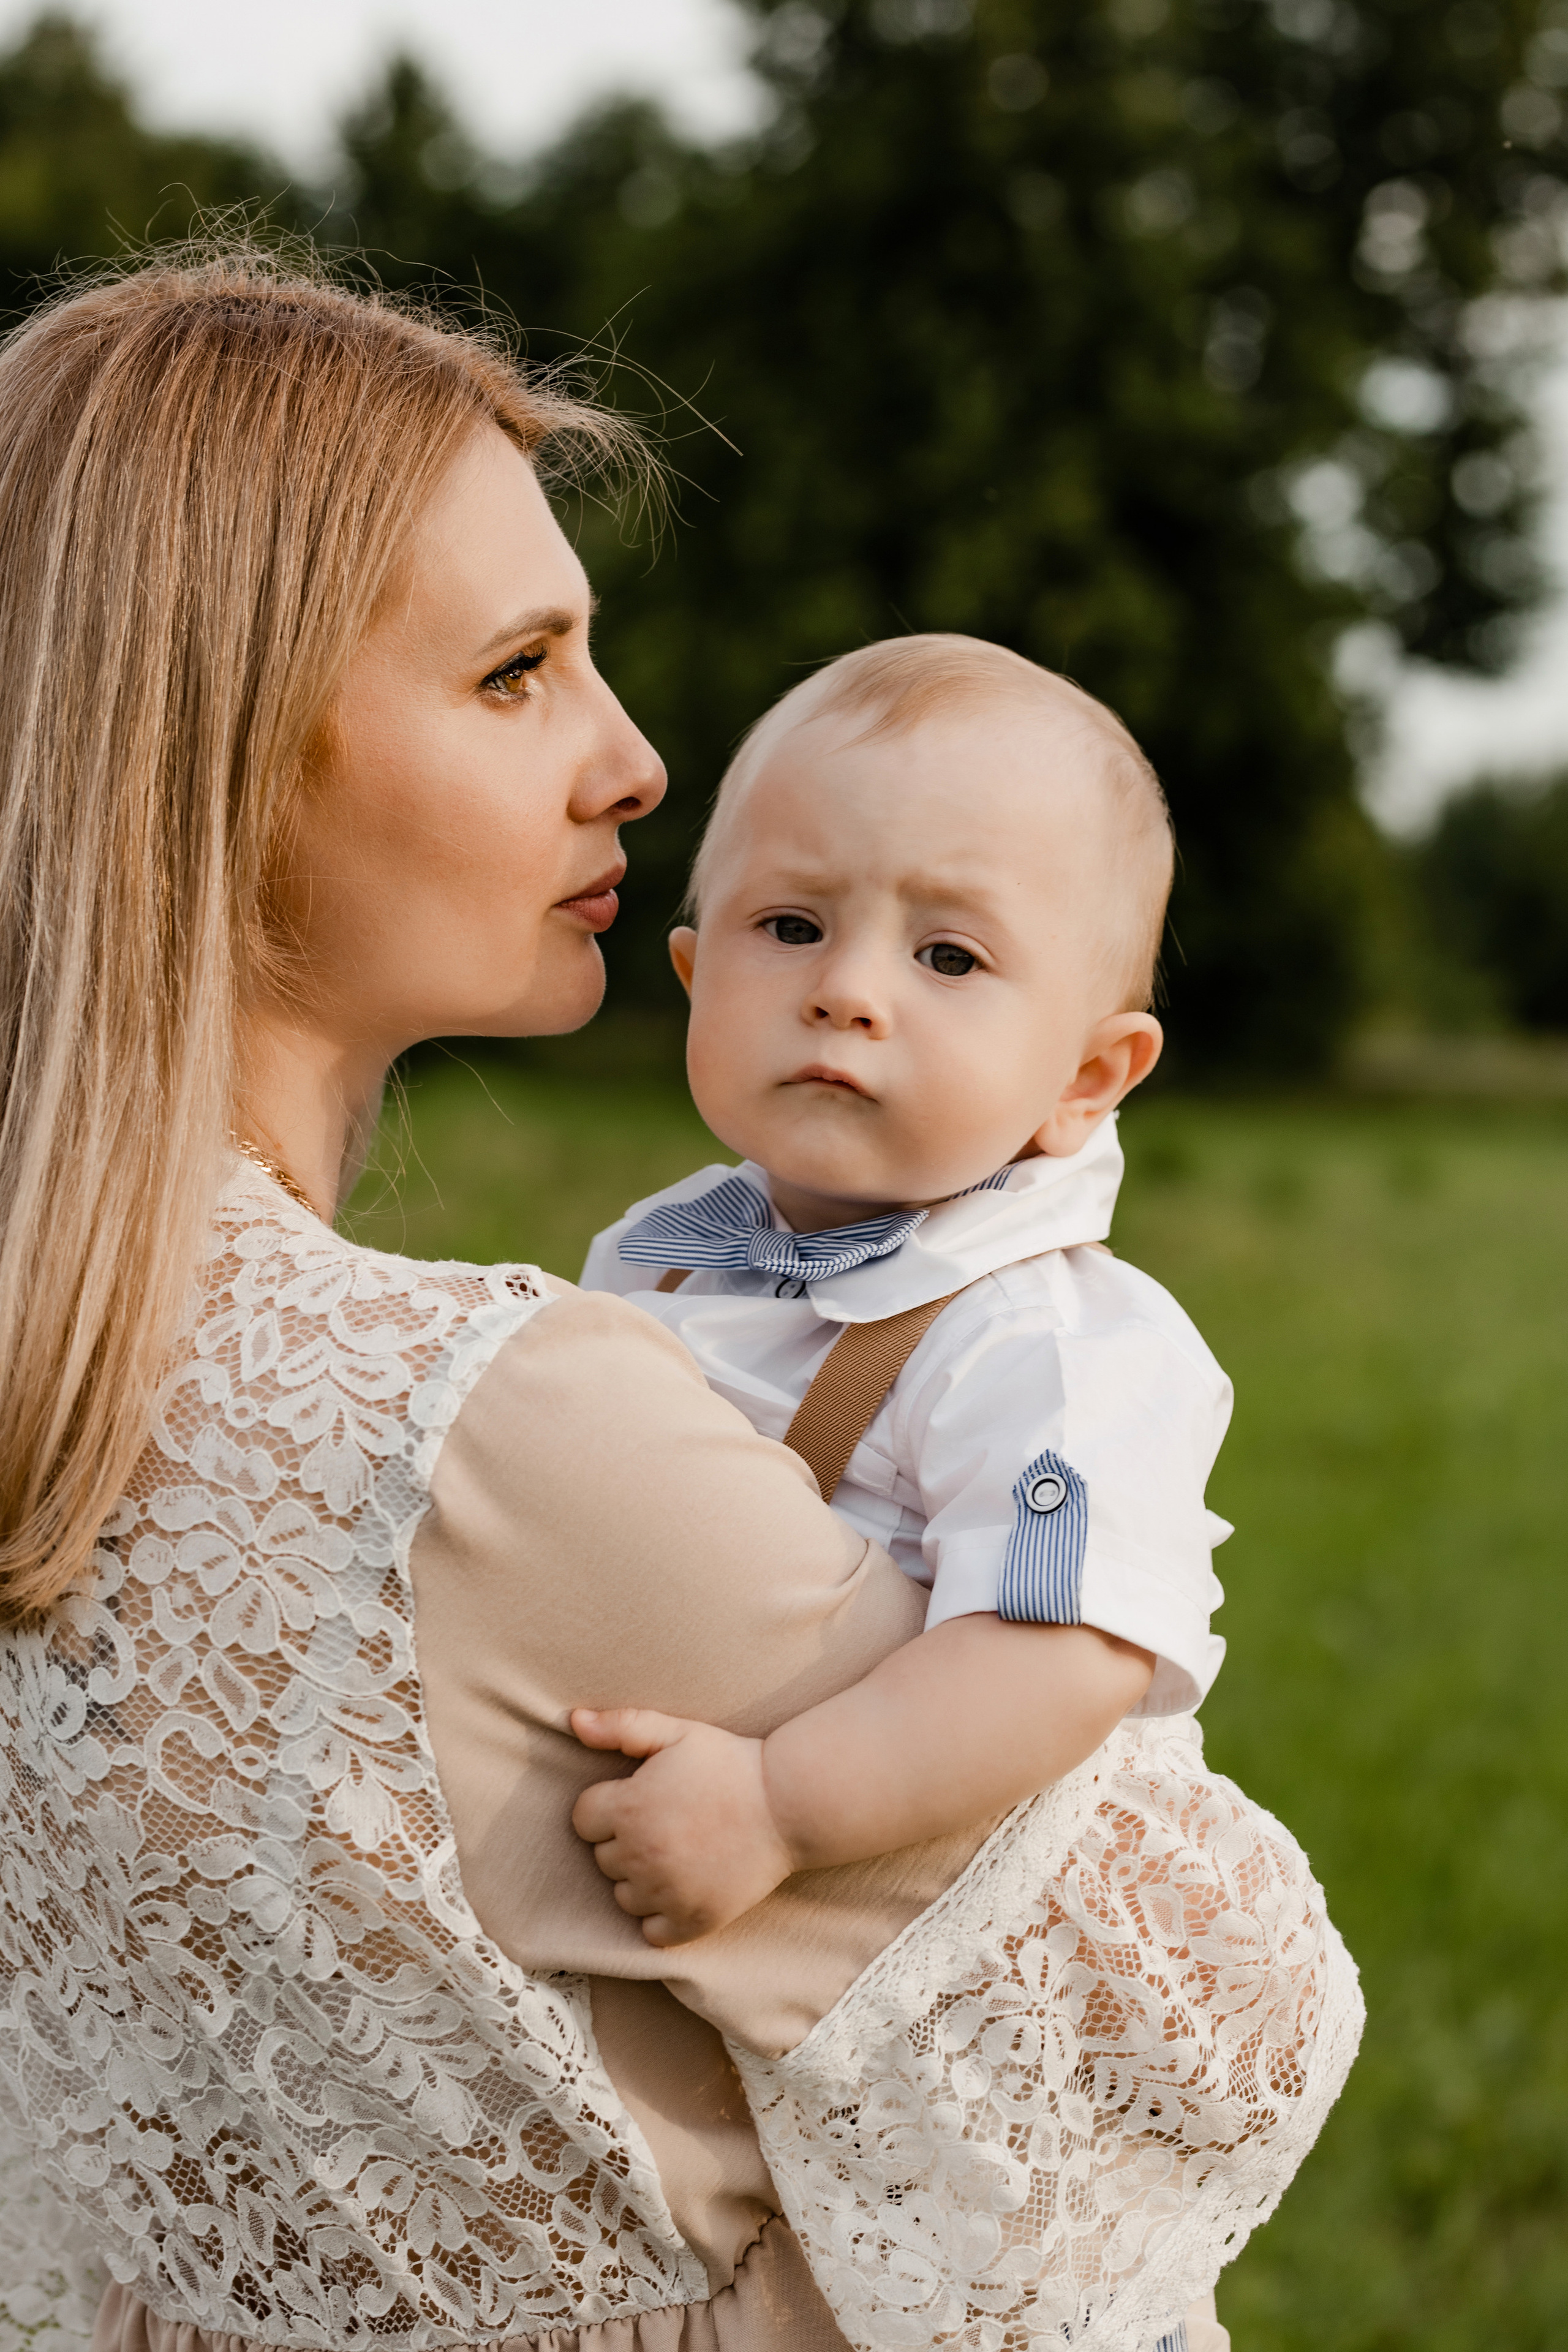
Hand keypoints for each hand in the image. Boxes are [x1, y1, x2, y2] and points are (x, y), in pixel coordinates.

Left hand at [570, 1707, 797, 1946]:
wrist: (788, 1805)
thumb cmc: (729, 1763)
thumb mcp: (676, 1732)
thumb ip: (622, 1726)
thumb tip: (574, 1720)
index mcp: (630, 1809)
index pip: (583, 1819)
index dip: (608, 1805)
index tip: (639, 1798)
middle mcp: (641, 1855)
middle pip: (603, 1858)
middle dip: (625, 1841)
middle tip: (666, 1822)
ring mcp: (666, 1893)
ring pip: (624, 1896)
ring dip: (640, 1879)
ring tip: (677, 1853)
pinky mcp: (692, 1921)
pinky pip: (651, 1932)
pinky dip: (661, 1916)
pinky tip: (682, 1888)